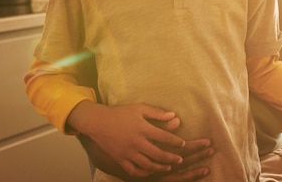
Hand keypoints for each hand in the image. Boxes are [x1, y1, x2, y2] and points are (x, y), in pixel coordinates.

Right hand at [68, 101, 186, 177]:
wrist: (98, 122)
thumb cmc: (120, 113)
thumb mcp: (139, 108)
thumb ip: (157, 113)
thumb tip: (174, 115)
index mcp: (143, 129)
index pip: (164, 137)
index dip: (176, 141)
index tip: (183, 143)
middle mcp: (136, 142)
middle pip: (158, 154)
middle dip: (171, 158)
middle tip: (180, 160)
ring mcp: (128, 152)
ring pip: (147, 164)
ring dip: (160, 166)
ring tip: (169, 166)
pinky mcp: (120, 159)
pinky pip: (133, 170)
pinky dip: (143, 172)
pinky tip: (150, 171)